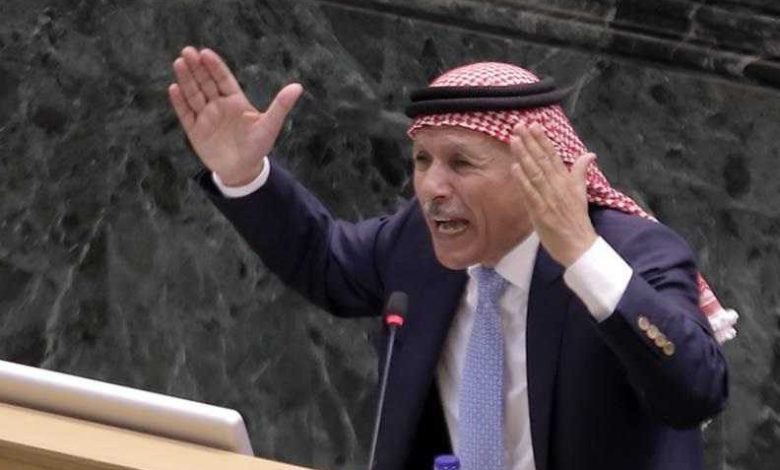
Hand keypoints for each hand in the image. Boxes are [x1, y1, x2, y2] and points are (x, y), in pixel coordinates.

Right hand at [168, 46, 303, 185]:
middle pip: (206, 82)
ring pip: (194, 94)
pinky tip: (174, 89)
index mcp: (236, 100)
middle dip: (196, 67)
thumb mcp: (270, 125)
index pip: (223, 79)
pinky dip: (180, 102)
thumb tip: (298, 87)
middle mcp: (218, 105)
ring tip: (179, 63)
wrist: (243, 170)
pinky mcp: (195, 131)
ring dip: (186, 79)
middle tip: (187, 51)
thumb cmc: (258, 146)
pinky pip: (185, 114)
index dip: (215, 66)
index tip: (205, 53)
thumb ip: (281, 105)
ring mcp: (206, 117)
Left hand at [509, 124, 597, 266]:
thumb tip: (589, 154)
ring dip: (524, 155)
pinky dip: (523, 179)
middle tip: (519, 125)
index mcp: (567, 181)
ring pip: (535, 173)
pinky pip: (530, 193)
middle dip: (530, 142)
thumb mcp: (581, 192)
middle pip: (542, 160)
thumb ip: (581, 172)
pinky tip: (515, 167)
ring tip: (514, 139)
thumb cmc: (577, 220)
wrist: (579, 245)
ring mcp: (548, 198)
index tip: (534, 125)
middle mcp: (558, 186)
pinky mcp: (541, 211)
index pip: (553, 156)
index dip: (543, 140)